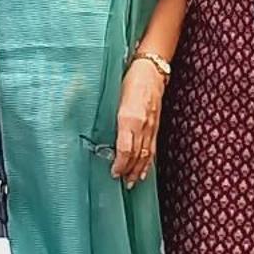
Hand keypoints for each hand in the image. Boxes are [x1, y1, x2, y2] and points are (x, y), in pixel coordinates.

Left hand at [111, 60, 167, 185]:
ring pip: (146, 154)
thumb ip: (108, 116)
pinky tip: (144, 170)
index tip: (114, 172)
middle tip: (122, 182)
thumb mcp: (114, 96)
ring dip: (139, 170)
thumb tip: (97, 133)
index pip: (125, 148)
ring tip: (132, 182)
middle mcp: (142, 124)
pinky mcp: (156, 125)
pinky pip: (153, 148)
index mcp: (129, 117)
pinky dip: (148, 161)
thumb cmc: (130, 80)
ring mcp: (152, 126)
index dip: (120, 164)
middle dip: (129, 170)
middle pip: (136, 155)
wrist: (151, 70)